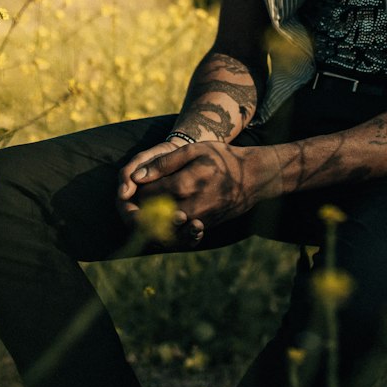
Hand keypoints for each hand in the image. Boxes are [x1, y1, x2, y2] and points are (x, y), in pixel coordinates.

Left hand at [119, 140, 282, 233]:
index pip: (148, 194)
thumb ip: (164, 163)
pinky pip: (180, 235)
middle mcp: (191, 207)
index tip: (131, 186)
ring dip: (150, 224)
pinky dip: (167, 230)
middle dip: (138, 212)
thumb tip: (138, 177)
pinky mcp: (206, 228)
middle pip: (153, 218)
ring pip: (165, 231)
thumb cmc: (222, 159)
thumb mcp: (194, 151)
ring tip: (145, 213)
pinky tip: (163, 220)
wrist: (254, 176)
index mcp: (185, 184)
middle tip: (132, 203)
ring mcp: (199, 220)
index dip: (135, 191)